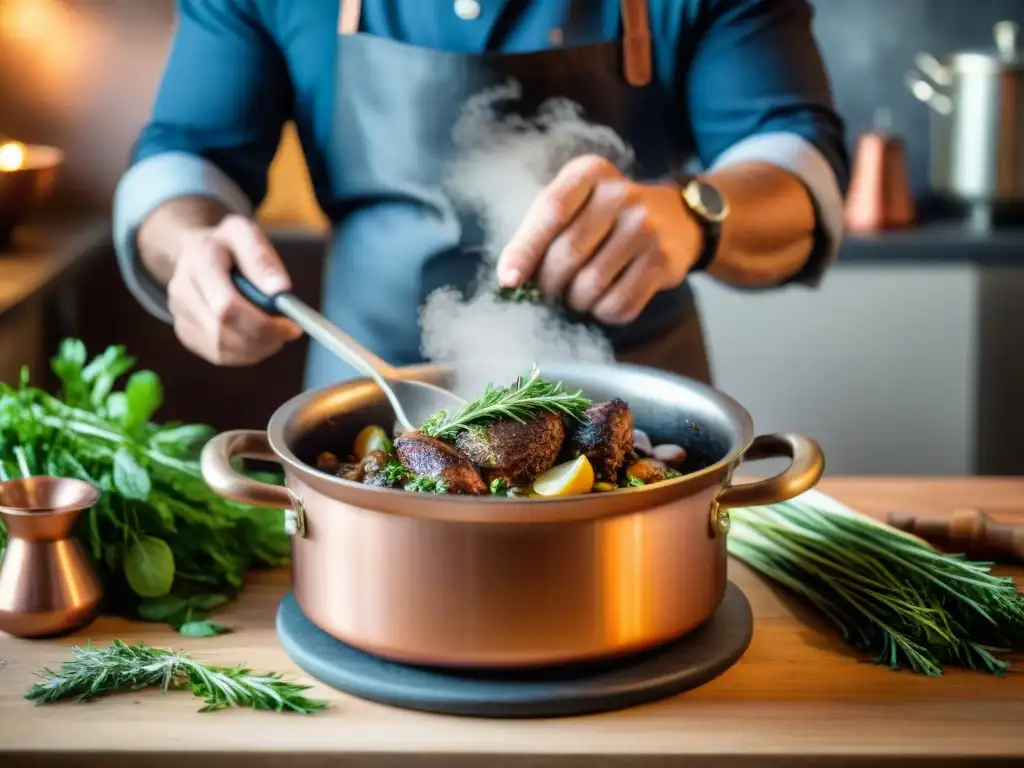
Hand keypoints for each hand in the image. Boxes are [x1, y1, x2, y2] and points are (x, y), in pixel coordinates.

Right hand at [166, 215, 301, 365]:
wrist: (195, 252)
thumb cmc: (228, 244)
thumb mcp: (247, 234)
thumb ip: (263, 258)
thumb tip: (280, 290)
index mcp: (200, 261)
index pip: (227, 306)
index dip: (262, 324)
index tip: (292, 327)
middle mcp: (182, 290)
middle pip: (224, 330)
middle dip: (263, 338)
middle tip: (288, 333)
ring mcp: (179, 314)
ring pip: (221, 348)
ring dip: (256, 349)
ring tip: (275, 334)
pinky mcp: (185, 332)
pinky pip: (217, 355)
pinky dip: (244, 354)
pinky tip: (258, 340)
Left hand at [497, 155, 701, 324]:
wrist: (677, 218)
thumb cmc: (606, 216)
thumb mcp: (576, 204)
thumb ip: (541, 230)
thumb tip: (510, 278)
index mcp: (590, 173)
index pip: (550, 211)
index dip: (525, 250)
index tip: (509, 280)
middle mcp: (620, 194)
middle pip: (568, 253)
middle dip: (549, 284)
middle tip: (548, 292)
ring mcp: (645, 227)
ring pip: (591, 284)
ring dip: (576, 301)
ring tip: (577, 295)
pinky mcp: (663, 261)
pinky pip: (620, 303)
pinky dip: (603, 312)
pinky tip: (603, 302)